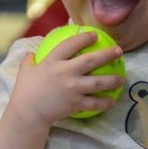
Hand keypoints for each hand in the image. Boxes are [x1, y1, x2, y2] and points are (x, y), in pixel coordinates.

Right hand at [8, 31, 124, 126]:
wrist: (28, 113)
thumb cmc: (25, 91)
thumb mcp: (25, 71)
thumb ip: (29, 60)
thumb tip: (31, 53)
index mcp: (52, 61)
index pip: (70, 45)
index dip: (84, 38)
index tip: (94, 35)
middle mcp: (65, 73)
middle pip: (90, 61)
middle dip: (107, 55)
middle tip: (119, 51)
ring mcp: (72, 89)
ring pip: (98, 82)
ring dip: (112, 80)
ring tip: (122, 78)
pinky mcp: (75, 104)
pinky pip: (94, 103)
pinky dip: (105, 103)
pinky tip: (112, 101)